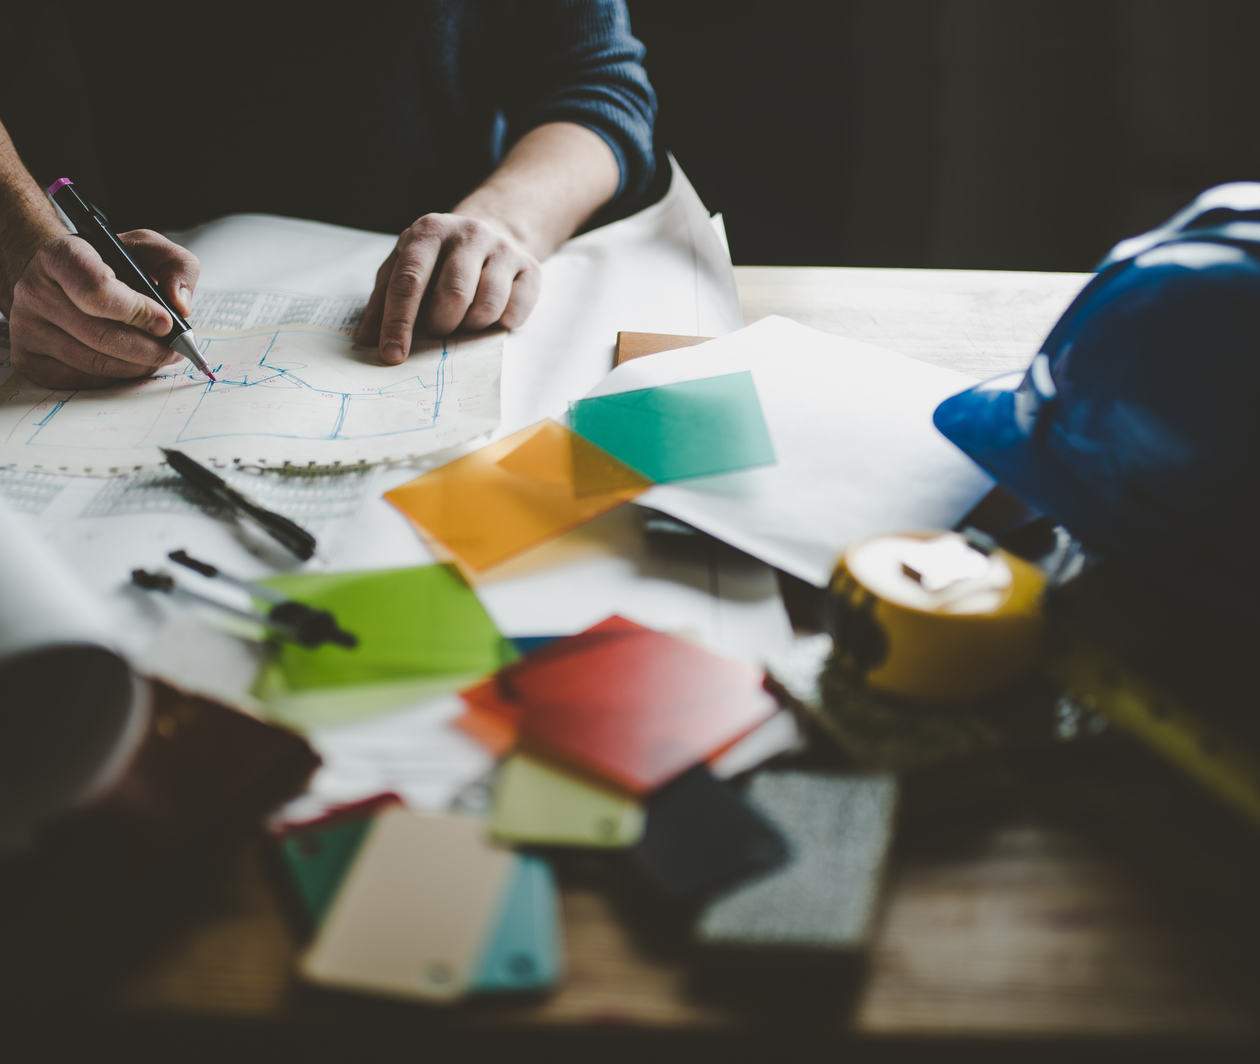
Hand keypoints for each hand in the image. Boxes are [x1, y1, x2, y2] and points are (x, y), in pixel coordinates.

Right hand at [7, 230, 199, 389]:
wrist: (63, 280)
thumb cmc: (109, 265)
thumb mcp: (147, 250)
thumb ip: (177, 267)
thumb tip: (180, 305)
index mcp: (62, 256)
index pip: (97, 291)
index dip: (137, 312)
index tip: (166, 323)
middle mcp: (35, 290)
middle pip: (101, 335)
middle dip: (148, 349)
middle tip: (173, 350)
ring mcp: (27, 328)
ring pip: (94, 363)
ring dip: (137, 367)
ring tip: (157, 357)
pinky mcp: (29, 360)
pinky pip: (81, 381)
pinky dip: (115, 378)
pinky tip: (129, 364)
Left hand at [355, 213, 541, 364]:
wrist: (493, 231)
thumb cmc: (440, 260)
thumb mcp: (404, 267)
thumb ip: (383, 301)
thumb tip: (366, 340)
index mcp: (429, 231)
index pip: (409, 280)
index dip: (398, 322)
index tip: (392, 355)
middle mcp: (468, 233)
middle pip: (452, 294)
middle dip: (441, 325)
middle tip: (438, 328)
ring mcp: (503, 249)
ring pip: (486, 306)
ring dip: (471, 327)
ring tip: (464, 319)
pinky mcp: (530, 268)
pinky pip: (515, 312)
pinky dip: (500, 325)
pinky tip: (492, 315)